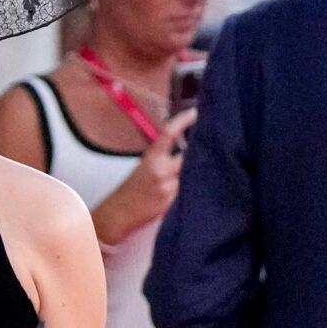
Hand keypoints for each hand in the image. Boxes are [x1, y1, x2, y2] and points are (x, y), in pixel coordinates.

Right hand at [90, 108, 195, 248]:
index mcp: (151, 157)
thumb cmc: (131, 191)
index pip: (169, 133)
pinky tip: (191, 192)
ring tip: (198, 174)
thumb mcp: (144, 167)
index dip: (183, 120)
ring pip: (192, 174)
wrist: (118, 215)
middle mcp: (160, 170)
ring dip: (196, 173)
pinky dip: (192, 189)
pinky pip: (189, 191)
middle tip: (209, 149)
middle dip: (199, 153)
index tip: (196, 112)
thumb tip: (189, 150)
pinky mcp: (172, 203)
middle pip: (190, 155)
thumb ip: (164, 158)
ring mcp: (167, 187)